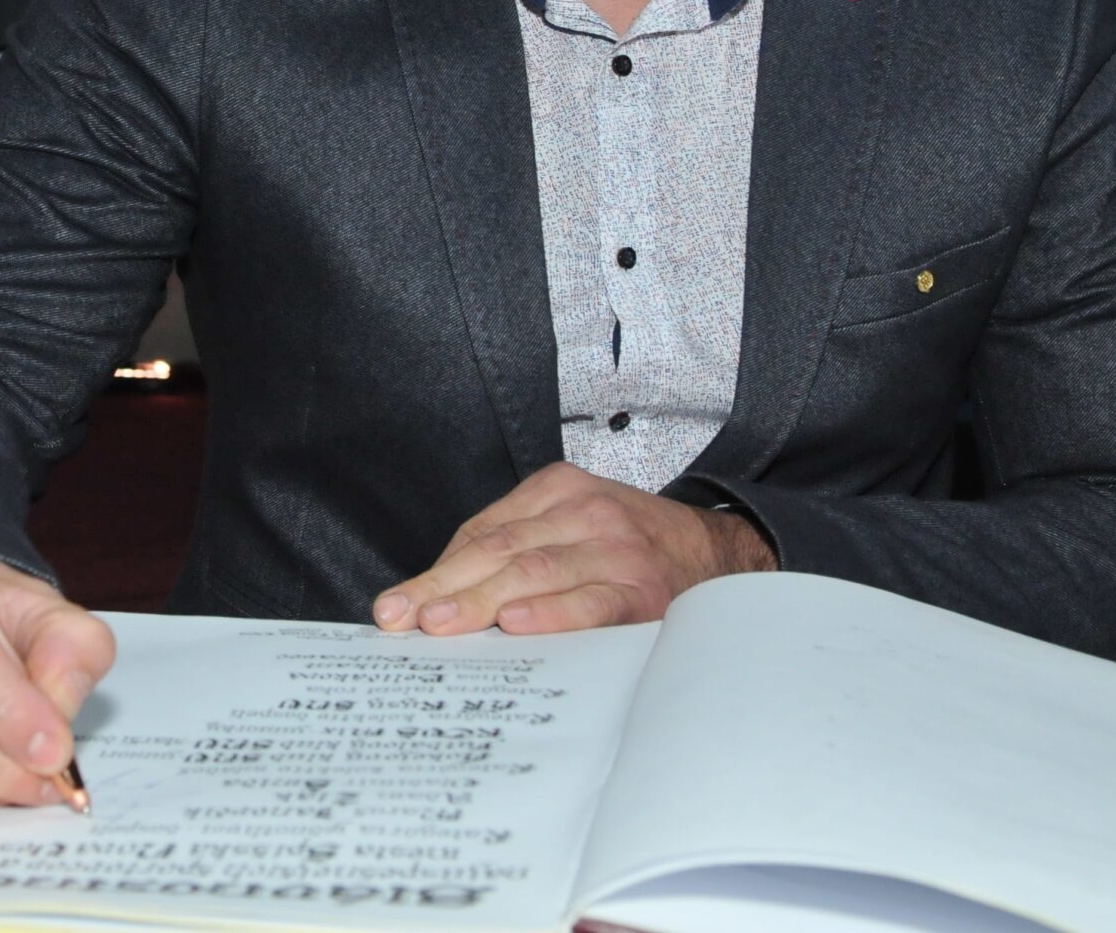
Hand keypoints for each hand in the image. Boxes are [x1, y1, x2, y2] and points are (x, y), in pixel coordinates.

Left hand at [372, 462, 773, 636]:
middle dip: (443, 587)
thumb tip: (440, 596)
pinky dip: (550, 614)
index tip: (398, 604)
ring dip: (481, 601)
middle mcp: (585, 512)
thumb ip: (516, 549)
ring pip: (535, 572)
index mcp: (559, 490)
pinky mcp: (644, 590)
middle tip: (403, 617)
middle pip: (499, 550)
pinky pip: (590, 602)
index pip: (483, 532)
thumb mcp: (572, 526)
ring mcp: (617, 549)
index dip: (436, 570)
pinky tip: (515, 625)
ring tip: (441, 624)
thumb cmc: (631, 548)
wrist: (717, 556)